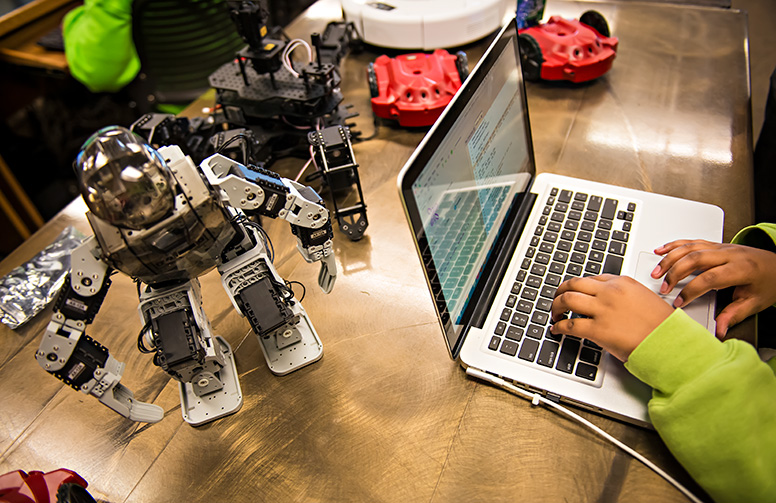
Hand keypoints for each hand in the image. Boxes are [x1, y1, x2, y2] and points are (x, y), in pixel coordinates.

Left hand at [551, 275, 673, 360]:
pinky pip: (570, 325)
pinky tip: (557, 329)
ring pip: (567, 300)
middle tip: (557, 299)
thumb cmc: (663, 325)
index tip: (574, 292)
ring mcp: (602, 310)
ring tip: (554, 313)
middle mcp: (610, 292)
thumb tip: (612, 303)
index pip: (592, 278)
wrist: (670, 341)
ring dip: (556, 306)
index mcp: (622, 283)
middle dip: (561, 291)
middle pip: (574, 284)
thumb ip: (626, 296)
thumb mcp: (645, 299)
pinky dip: (559, 326)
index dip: (579, 286)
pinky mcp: (598, 329)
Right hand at [652, 239, 775, 337]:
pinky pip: (692, 241)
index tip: (678, 303)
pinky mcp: (715, 245)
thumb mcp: (755, 303)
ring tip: (657, 272)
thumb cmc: (768, 283)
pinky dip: (674, 245)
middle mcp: (730, 254)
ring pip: (690, 248)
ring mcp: (721, 247)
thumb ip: (733, 315)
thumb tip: (719, 330)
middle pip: (695, 258)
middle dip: (675, 273)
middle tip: (663, 288)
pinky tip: (662, 250)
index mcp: (742, 269)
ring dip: (670, 259)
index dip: (691, 291)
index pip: (709, 278)